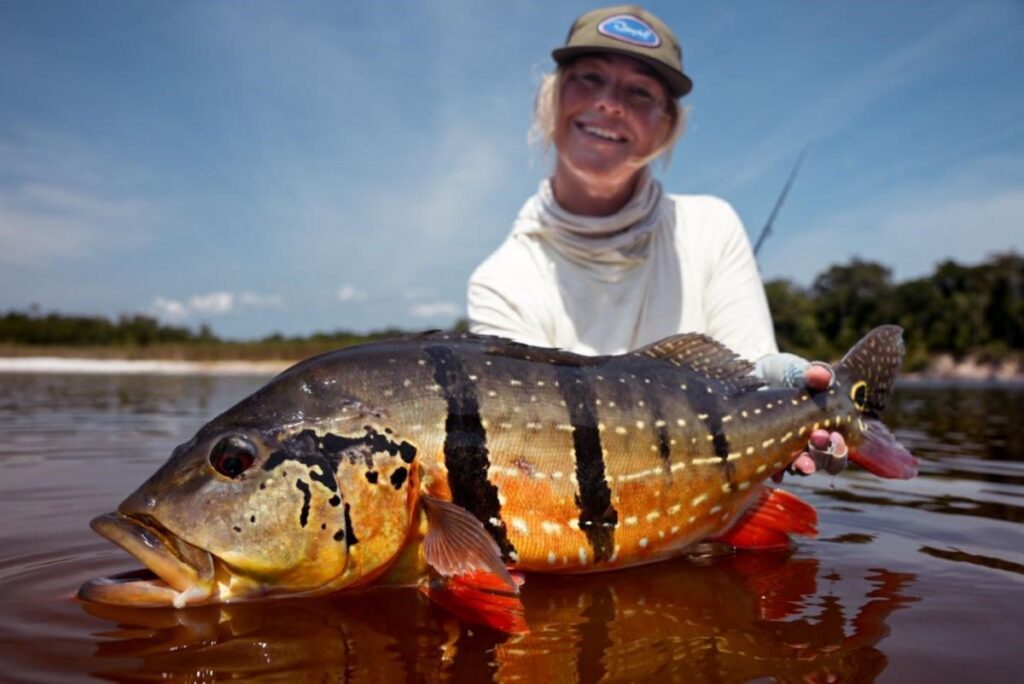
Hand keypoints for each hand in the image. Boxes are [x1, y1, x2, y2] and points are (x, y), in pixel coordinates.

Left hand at [773, 363, 848, 480]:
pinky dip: (776, 471)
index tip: (834, 436)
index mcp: (828, 428)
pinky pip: (773, 469)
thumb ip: (815, 373)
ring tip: (801, 464)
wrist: (755, 378)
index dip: (840, 449)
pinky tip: (776, 471)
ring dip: (803, 467)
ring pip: (801, 468)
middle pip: (824, 462)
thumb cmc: (787, 375)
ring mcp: (789, 452)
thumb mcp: (801, 371)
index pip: (840, 449)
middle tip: (817, 439)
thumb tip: (821, 375)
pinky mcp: (767, 454)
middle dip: (823, 455)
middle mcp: (811, 445)